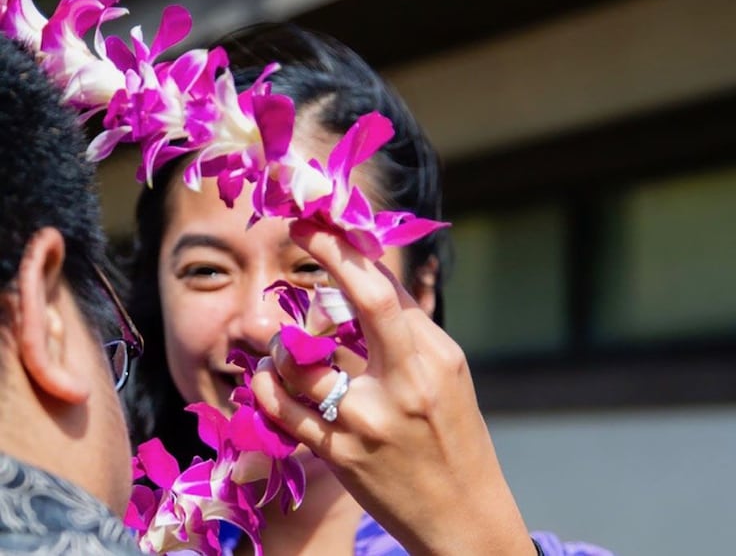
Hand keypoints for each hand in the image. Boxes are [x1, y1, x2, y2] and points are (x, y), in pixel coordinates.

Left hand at [251, 222, 533, 555]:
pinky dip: (269, 385)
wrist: (463, 516)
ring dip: (283, 339)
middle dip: (327, 253)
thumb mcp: (448, 376)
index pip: (391, 290)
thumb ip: (411, 329)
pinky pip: (285, 410)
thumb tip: (375, 277)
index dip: (352, 249)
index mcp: (436, 359)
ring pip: (306, 359)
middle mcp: (406, 383)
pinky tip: (268, 376)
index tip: (325, 222)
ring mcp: (369, 421)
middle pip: (364, 301)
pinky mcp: (341, 455)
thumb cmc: (456, 438)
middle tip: (300, 226)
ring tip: (279, 342)